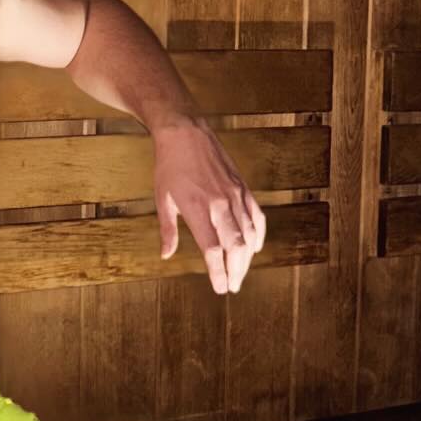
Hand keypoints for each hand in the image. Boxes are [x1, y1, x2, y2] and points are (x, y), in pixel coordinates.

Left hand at [153, 117, 265, 293]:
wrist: (186, 133)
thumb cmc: (169, 166)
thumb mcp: (162, 199)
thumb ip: (167, 230)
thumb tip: (166, 255)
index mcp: (198, 209)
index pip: (212, 250)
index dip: (218, 272)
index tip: (220, 288)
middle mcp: (220, 204)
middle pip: (235, 247)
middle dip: (235, 271)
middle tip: (232, 287)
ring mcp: (235, 195)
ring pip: (248, 234)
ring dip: (246, 258)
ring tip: (240, 273)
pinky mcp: (243, 187)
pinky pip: (256, 216)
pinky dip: (258, 234)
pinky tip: (255, 248)